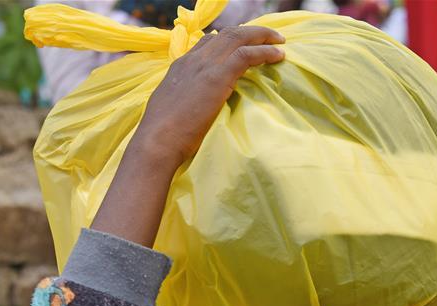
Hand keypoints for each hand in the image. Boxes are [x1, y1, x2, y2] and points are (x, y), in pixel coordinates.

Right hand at [138, 26, 284, 165]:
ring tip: (279, 42)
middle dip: (250, 32)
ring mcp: (205, 66)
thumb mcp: (171, 110)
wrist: (157, 142)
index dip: (228, 41)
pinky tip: (278, 56)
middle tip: (269, 37)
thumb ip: (184, 100)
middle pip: (226, 34)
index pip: (207, 43)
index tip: (244, 45)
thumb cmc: (163, 137)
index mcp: (181, 66)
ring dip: (262, 37)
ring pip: (238, 37)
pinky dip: (264, 52)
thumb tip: (193, 106)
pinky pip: (246, 55)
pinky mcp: (217, 77)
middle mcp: (193, 60)